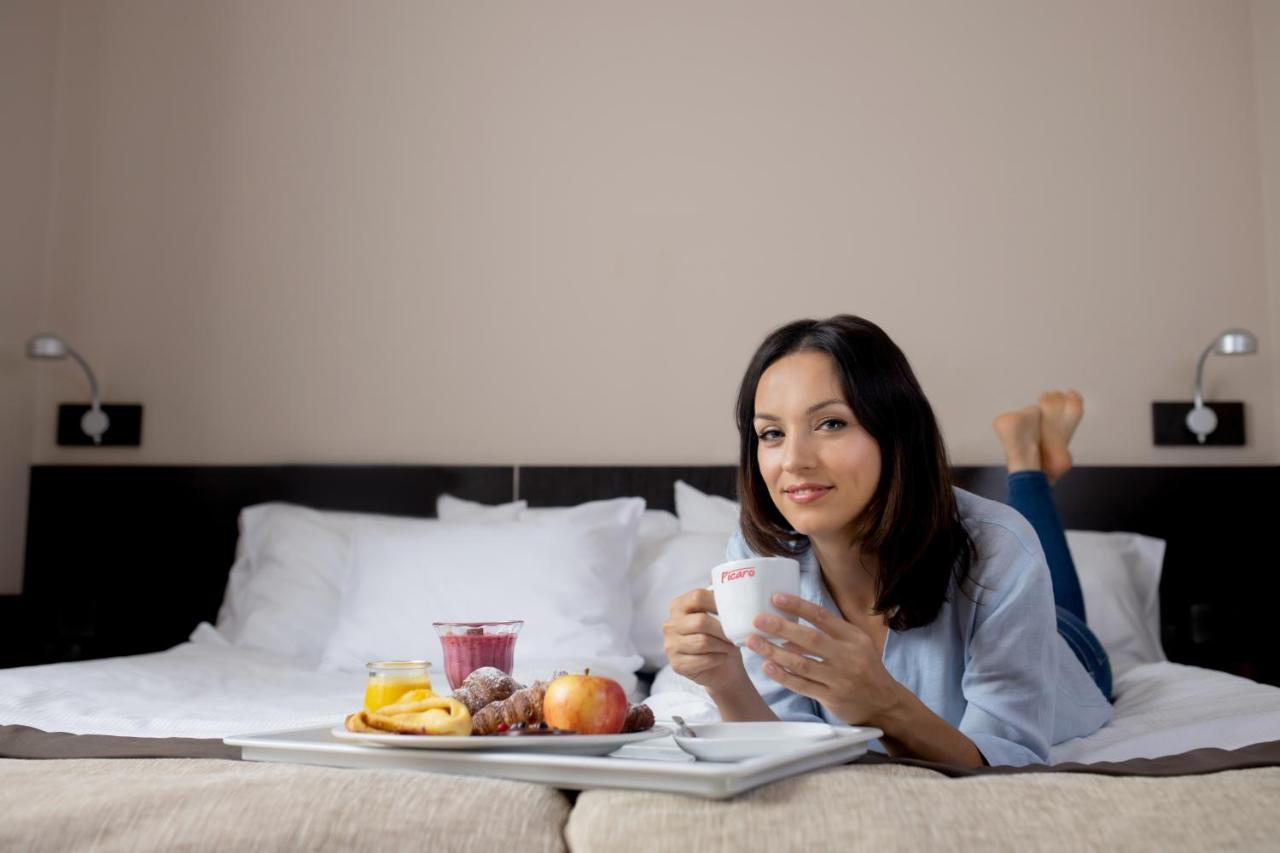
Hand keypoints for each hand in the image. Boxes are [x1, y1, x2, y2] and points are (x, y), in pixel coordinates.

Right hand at [662, 588, 750, 693]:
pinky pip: (702, 660)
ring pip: (702, 642)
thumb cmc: (720, 637)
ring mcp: (670, 645)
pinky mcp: (677, 665)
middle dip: (723, 629)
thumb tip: (720, 576)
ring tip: (732, 646)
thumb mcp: (719, 614)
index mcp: (677, 606)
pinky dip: (717, 658)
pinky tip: (722, 657)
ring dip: (722, 645)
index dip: (717, 602)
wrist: (721, 668)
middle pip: (700, 621)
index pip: (696, 597)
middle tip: (736, 634)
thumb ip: (718, 596)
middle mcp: (670, 624)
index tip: (734, 610)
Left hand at [745, 593, 903, 726]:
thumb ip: (831, 634)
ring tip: (754, 642)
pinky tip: (767, 666)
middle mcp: (847, 656)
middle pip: (809, 638)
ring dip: (774, 652)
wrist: (884, 704)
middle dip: (781, 627)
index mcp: (853, 638)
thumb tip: (792, 625)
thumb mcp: (857, 644)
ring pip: (801, 663)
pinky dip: (783, 675)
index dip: (798, 606)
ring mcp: (839, 678)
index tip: (776, 598)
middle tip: (758, 619)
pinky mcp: (831, 698)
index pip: (822, 616)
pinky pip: (802, 685)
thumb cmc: (865, 668)